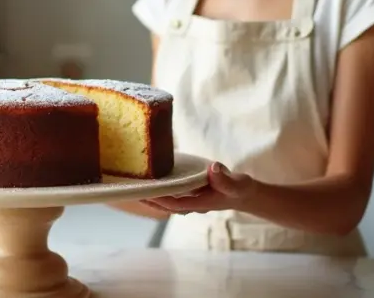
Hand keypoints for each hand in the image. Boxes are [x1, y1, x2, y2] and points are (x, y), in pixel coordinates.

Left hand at [141, 162, 256, 215]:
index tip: (144, 192)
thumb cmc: (239, 190)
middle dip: (148, 199)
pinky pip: (171, 194)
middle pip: (164, 205)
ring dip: (151, 195)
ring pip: (166, 201)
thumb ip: (225, 179)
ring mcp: (190, 200)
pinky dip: (160, 190)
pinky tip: (151, 181)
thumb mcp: (236, 184)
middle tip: (130, 189)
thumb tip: (213, 168)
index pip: (173, 204)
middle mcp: (191, 204)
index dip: (158, 199)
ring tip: (135, 185)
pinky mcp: (190, 194)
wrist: (243, 194)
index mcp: (199, 204)